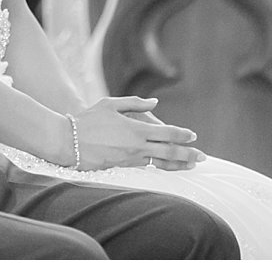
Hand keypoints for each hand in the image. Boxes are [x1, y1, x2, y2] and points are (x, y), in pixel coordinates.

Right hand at [73, 97, 204, 171]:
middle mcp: (136, 146)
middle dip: (188, 154)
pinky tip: (167, 167)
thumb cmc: (88, 119)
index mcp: (136, 129)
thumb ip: (135, 103)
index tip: (193, 136)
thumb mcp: (111, 104)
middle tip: (202, 157)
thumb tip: (156, 103)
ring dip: (177, 164)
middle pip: (168, 152)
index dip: (181, 135)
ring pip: (160, 163)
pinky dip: (160, 167)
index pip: (166, 133)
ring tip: (190, 166)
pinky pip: (146, 167)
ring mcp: (130, 159)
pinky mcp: (122, 167)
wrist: (69, 141)